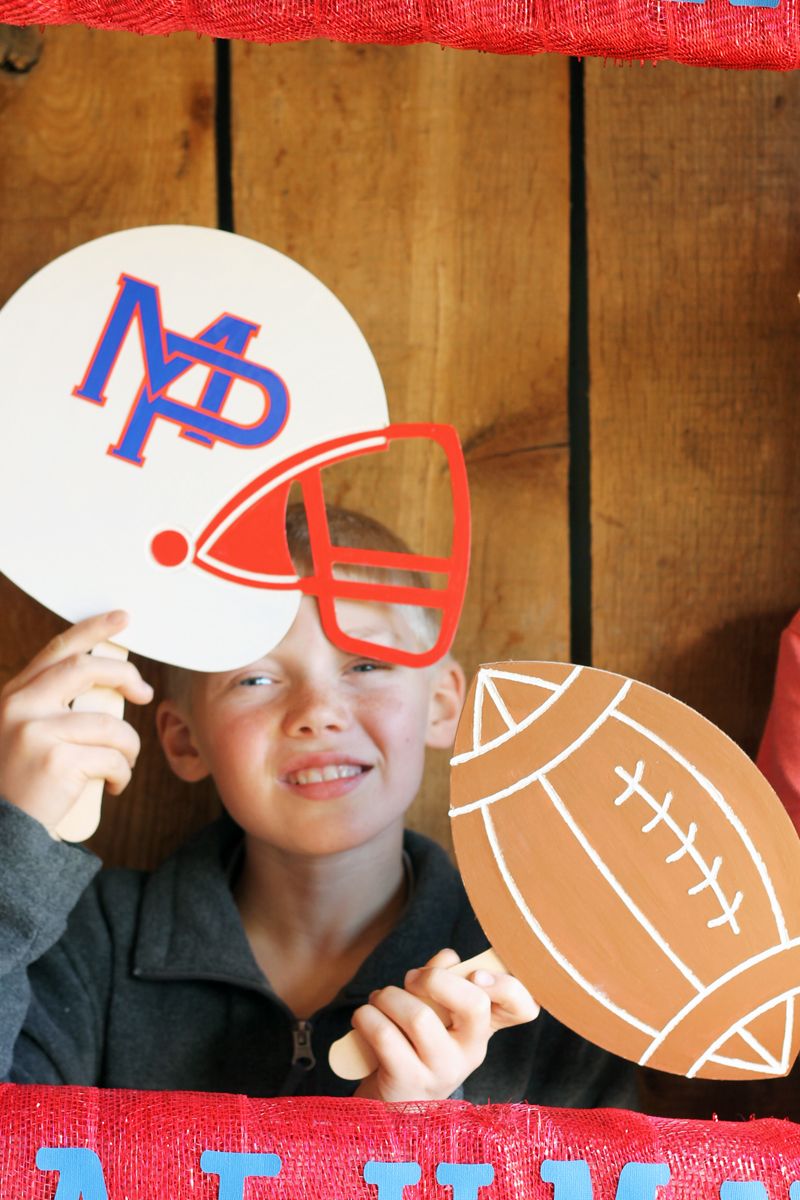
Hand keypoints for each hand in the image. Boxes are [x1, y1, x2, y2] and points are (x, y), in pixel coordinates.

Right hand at [0, 612, 153, 833]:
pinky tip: (111, 786)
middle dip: (125, 675)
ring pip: (110, 724)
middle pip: (87, 669)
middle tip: (145, 693)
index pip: (58, 650)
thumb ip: (55, 706)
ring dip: (129, 746)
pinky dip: (122, 773)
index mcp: (15, 696)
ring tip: (123, 763)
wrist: (6, 832)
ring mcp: (36, 732)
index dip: (93, 630)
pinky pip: (113, 758)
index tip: (122, 618)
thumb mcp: (28, 734)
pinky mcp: (56, 761)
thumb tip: (113, 684)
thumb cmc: (26, 784)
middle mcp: (20, 706)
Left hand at [352, 948, 537, 1102]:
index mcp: (482, 1030)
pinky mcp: (408, 1081)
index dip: (508, 984)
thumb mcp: (435, 1014)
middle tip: (411, 979)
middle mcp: (471, 1052)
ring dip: (388, 996)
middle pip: (473, 1004)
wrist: (389, 1102)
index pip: (523, 1007)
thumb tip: (449, 957)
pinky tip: (364, 1018)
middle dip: (435, 978)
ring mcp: (442, 1070)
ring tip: (378, 1000)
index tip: (476, 974)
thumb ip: (444, 979)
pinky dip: (367, 1016)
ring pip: (419, 1016)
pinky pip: (384, 1035)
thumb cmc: (413, 1046)